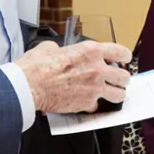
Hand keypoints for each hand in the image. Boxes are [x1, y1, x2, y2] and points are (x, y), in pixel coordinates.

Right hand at [17, 40, 131, 113]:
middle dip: (122, 78)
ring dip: (116, 94)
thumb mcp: (51, 48)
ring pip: (119, 95)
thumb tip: (59, 51)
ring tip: (111, 93)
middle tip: (118, 80)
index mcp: (91, 51)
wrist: (29, 86)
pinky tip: (86, 102)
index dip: (125, 56)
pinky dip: (93, 105)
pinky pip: (97, 106)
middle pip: (124, 76)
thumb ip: (62, 49)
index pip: (120, 52)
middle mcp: (97, 69)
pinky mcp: (87, 104)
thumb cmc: (37, 67)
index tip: (124, 59)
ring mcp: (95, 88)